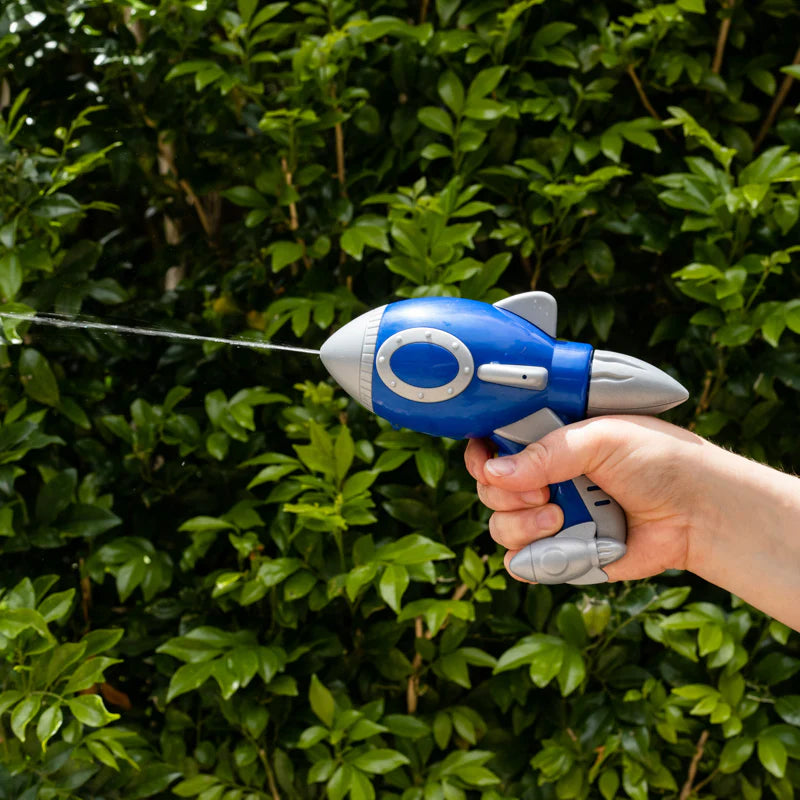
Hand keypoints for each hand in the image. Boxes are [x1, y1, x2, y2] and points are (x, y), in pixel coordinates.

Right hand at [464, 416, 705, 582]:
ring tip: (560, 517)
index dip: (482, 457)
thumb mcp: (602, 438)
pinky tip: (562, 541)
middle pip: (488, 490)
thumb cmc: (659, 460)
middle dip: (507, 494)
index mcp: (549, 442)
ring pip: (500, 527)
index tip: (490, 463)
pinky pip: (523, 562)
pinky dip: (532, 557)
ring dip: (521, 525)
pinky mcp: (562, 553)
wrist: (699, 512)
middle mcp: (543, 479)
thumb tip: (494, 472)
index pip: (492, 446)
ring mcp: (550, 517)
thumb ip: (546, 452)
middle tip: (545, 490)